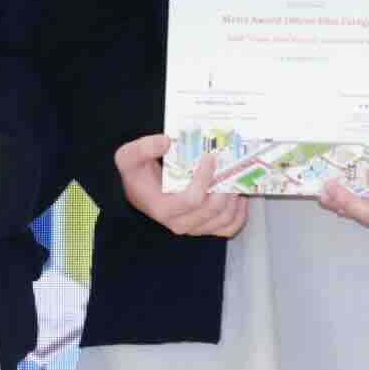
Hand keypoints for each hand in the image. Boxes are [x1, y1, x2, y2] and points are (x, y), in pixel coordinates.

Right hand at [114, 133, 249, 241]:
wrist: (140, 190)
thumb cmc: (136, 173)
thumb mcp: (128, 157)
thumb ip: (142, 148)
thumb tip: (166, 141)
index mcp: (162, 208)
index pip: (193, 199)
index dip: (205, 178)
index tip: (210, 157)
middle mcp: (179, 223)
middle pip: (213, 209)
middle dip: (225, 186)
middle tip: (230, 165)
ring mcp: (194, 228)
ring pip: (225, 219)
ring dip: (235, 197)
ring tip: (235, 176)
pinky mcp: (205, 228)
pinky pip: (230, 227)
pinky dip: (240, 213)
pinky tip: (239, 196)